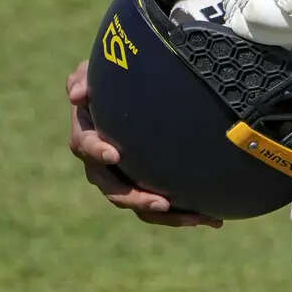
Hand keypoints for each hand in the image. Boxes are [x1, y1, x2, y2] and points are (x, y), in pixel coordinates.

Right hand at [66, 60, 221, 227]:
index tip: (115, 154)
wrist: (128, 94)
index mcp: (87, 138)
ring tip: (197, 218)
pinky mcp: (145, 185)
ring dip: (168, 215)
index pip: (87, 146)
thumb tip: (77, 94)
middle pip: (115, 190)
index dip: (98, 151)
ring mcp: (124, 179)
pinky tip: (215, 218)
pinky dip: (185, 213)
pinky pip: (162, 206)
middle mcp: (102, 166)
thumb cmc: (109, 80)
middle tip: (162, 202)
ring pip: (141, 206)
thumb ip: (83, 80)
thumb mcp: (94, 74)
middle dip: (138, 198)